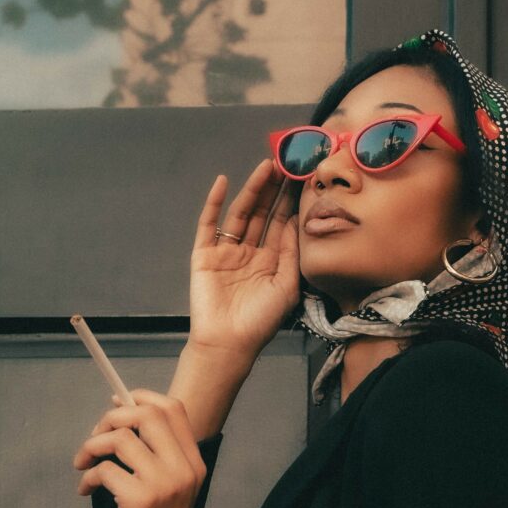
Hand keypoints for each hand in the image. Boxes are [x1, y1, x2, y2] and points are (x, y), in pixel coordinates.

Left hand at [72, 387, 205, 507]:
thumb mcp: (165, 487)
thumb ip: (152, 454)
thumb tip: (121, 411)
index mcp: (193, 463)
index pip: (173, 408)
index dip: (141, 397)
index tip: (116, 405)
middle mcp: (184, 470)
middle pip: (147, 414)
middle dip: (111, 419)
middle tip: (95, 438)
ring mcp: (164, 486)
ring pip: (120, 439)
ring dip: (92, 446)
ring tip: (83, 463)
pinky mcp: (139, 502)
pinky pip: (104, 470)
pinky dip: (87, 476)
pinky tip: (85, 490)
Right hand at [188, 158, 301, 364]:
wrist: (229, 343)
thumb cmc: (261, 321)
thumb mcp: (287, 286)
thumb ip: (292, 252)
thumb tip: (297, 220)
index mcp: (271, 261)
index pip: (281, 223)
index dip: (290, 201)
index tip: (301, 178)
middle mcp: (249, 252)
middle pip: (262, 213)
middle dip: (273, 190)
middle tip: (285, 163)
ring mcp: (226, 252)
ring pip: (240, 214)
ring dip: (252, 190)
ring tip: (265, 168)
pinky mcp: (205, 255)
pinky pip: (208, 224)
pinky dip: (214, 203)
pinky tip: (223, 183)